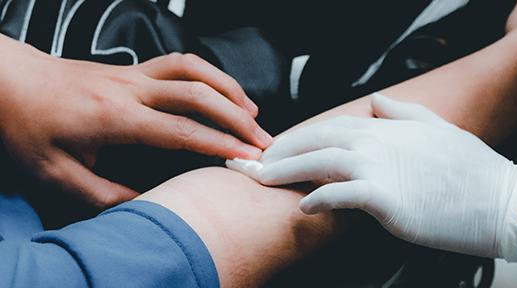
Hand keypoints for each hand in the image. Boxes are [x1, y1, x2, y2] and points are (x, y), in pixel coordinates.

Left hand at [0, 36, 271, 207]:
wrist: (7, 81)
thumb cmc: (28, 126)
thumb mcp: (55, 173)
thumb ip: (103, 194)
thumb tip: (145, 202)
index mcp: (114, 118)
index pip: (180, 131)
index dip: (219, 144)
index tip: (247, 158)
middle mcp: (130, 89)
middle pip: (198, 95)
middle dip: (237, 118)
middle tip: (263, 140)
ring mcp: (133, 74)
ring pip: (194, 70)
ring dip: (229, 89)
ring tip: (253, 112)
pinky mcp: (132, 69)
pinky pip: (181, 63)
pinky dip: (208, 75)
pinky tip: (220, 91)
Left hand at [227, 93, 516, 260]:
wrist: (500, 201)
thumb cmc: (470, 170)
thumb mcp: (438, 128)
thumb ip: (404, 111)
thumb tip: (377, 100)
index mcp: (387, 127)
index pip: (330, 125)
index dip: (299, 136)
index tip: (277, 147)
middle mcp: (377, 141)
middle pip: (315, 140)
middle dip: (280, 151)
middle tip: (254, 163)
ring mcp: (379, 167)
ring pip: (319, 163)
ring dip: (284, 171)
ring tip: (260, 180)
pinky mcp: (385, 198)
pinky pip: (341, 195)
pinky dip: (318, 199)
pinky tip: (302, 207)